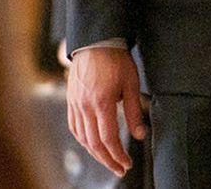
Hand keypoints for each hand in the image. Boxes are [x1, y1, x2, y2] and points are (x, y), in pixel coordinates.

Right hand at [66, 46, 145, 177]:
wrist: (96, 42)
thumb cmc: (117, 61)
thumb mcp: (132, 84)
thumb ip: (134, 112)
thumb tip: (140, 135)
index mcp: (101, 102)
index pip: (108, 138)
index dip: (117, 155)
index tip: (126, 164)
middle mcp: (84, 106)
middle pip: (93, 143)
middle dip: (107, 159)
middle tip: (120, 169)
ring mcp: (74, 104)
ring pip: (81, 137)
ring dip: (94, 153)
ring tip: (108, 160)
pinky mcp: (70, 101)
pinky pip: (74, 127)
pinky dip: (83, 140)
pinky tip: (91, 145)